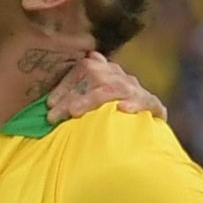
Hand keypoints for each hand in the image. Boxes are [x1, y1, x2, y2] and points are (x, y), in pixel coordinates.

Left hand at [48, 51, 166, 122]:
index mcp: (107, 72)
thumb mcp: (92, 103)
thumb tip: (52, 97)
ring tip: (75, 111)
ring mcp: (138, 90)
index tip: (49, 104)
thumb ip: (76, 93)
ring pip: (115, 88)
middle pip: (96, 78)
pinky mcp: (153, 106)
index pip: (85, 69)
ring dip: (93, 100)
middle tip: (53, 115)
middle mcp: (122, 78)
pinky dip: (134, 104)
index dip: (65, 85)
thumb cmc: (110, 117)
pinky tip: (121, 109)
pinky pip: (146, 101)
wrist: (143, 133)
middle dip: (73, 97)